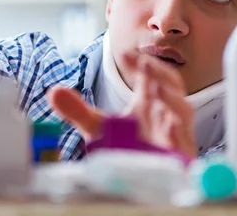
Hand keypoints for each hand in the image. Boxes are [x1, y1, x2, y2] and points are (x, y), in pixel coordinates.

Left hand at [48, 54, 195, 158]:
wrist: (139, 180)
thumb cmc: (127, 148)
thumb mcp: (98, 127)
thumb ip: (77, 110)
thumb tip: (53, 92)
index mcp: (148, 102)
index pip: (151, 75)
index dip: (141, 63)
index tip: (125, 55)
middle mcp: (164, 114)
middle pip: (171, 86)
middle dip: (160, 74)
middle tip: (143, 65)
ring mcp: (174, 135)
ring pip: (181, 113)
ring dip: (171, 100)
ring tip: (155, 89)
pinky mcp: (178, 159)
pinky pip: (183, 144)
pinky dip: (177, 135)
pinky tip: (169, 126)